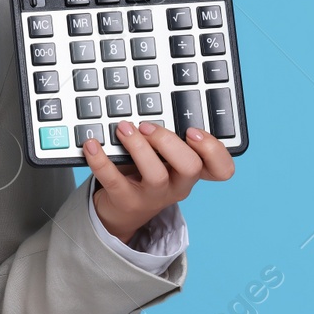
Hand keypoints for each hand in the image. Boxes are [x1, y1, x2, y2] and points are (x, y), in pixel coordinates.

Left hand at [82, 120, 234, 243]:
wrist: (122, 210)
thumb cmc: (146, 171)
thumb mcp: (163, 155)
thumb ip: (165, 135)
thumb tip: (146, 103)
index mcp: (192, 170)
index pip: (222, 168)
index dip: (214, 150)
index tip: (193, 132)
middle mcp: (179, 185)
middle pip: (190, 167)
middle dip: (170, 142)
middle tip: (148, 126)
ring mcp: (153, 196)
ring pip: (156, 175)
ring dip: (138, 147)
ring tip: (122, 129)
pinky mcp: (126, 200)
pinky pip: (114, 181)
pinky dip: (100, 160)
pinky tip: (91, 144)